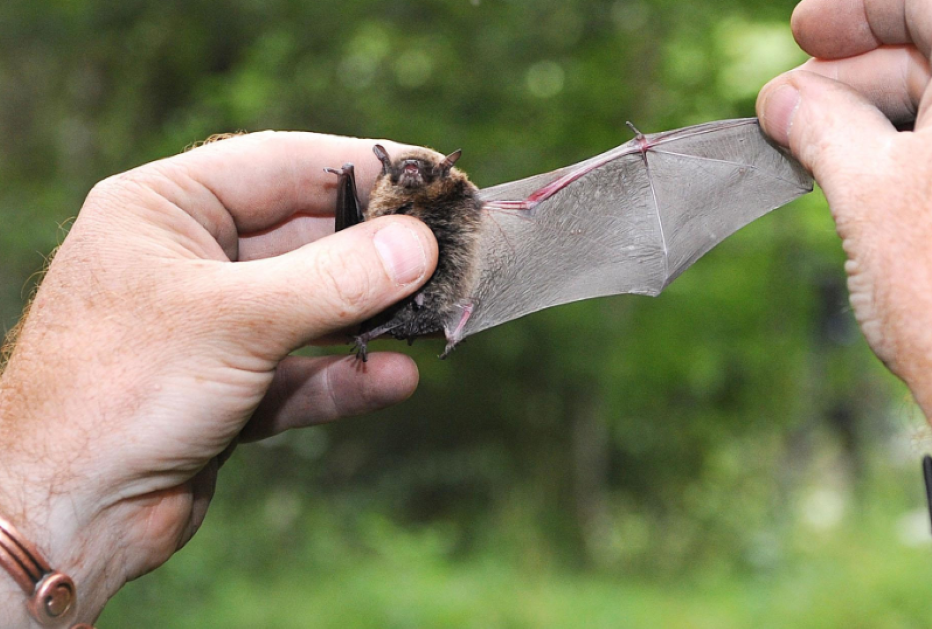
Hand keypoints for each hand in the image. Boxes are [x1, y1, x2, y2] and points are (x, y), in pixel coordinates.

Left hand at [0, 132, 437, 625]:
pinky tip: (395, 380)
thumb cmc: (117, 391)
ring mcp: (213, 324)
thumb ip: (333, 279)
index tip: (434, 174)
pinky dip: (346, 376)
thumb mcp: (233, 320)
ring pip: (312, 305)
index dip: (365, 167)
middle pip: (307, 236)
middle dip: (377, 251)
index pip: (283, 163)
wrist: (62, 515)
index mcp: (167, 208)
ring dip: (370, 316)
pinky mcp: (231, 385)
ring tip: (434, 315)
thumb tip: (418, 245)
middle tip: (449, 253)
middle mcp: (191, 258)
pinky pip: (303, 369)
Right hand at [756, 0, 931, 436]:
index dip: (858, 6)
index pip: (928, 0)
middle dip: (854, 72)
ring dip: (871, 117)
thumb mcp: (867, 191)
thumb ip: (820, 125)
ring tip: (806, 148)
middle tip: (785, 110)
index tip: (803, 30)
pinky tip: (856, 174)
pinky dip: (902, 153)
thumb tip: (781, 96)